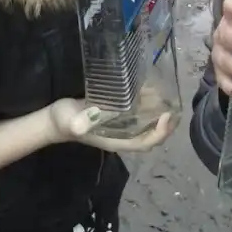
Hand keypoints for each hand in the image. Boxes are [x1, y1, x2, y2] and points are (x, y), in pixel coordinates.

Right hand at [46, 99, 177, 152]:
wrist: (55, 119)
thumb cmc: (64, 121)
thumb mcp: (70, 120)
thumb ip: (79, 122)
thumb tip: (84, 124)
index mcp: (117, 140)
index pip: (145, 142)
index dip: (159, 132)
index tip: (167, 116)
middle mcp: (123, 135)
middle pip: (152, 134)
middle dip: (166, 123)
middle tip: (175, 104)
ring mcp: (121, 125)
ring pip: (148, 122)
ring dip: (160, 112)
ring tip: (168, 94)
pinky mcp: (118, 115)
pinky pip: (139, 112)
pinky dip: (149, 103)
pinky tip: (153, 89)